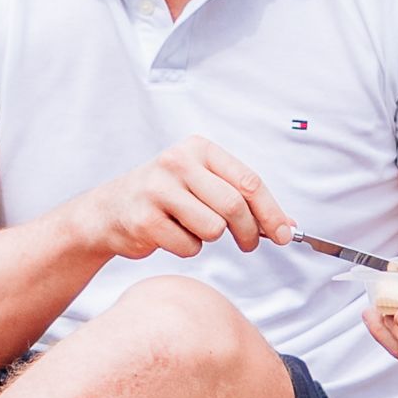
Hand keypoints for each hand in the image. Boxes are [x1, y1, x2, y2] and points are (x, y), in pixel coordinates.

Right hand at [71, 137, 287, 261]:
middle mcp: (177, 163)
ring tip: (192, 228)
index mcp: (198, 149)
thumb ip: (244, 201)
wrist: (110, 210)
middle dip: (249, 232)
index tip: (286, 234)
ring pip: (213, 229)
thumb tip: (288, 227)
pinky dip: (187, 248)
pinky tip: (171, 234)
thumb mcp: (204, 185)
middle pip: (234, 206)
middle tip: (249, 244)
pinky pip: (189, 246)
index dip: (271, 212)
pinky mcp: (144, 219)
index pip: (248, 181)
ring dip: (210, 238)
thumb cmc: (166, 198)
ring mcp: (158, 190)